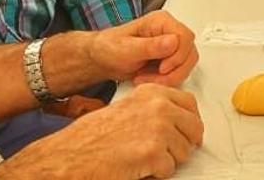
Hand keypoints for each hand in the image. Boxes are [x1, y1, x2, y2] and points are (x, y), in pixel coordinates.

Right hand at [17, 84, 203, 179]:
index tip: (185, 131)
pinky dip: (155, 175)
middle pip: (194, 129)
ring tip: (142, 159)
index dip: (189, 122)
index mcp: (151, 93)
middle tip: (164, 153)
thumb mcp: (127, 109)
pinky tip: (136, 168)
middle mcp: (158, 106)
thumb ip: (153, 109)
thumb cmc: (90, 137)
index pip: (190, 104)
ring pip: (184, 152)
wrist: (69, 157)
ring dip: (167, 161)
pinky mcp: (155, 152)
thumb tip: (178, 119)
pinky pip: (169, 170)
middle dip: (182, 144)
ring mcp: (158, 128)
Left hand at [87, 11, 199, 86]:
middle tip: (154, 77)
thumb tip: (173, 42)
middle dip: (173, 70)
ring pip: (187, 63)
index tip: (162, 68)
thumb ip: (150, 46)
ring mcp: (171, 45)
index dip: (177, 56)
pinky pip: (180, 71)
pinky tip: (151, 79)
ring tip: (148, 79)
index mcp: (161, 21)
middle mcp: (169, 31)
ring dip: (170, 77)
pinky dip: (167, 80)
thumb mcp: (126, 49)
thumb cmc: (109, 49)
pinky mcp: (170, 58)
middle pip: (189, 52)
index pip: (185, 37)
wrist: (101, 59)